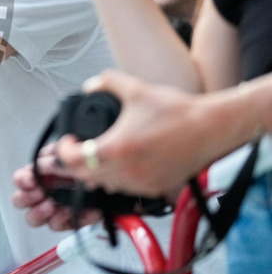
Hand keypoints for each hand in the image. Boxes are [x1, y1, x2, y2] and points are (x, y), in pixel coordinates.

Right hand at [12, 145, 100, 230]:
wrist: (116, 178)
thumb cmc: (91, 166)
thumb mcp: (72, 153)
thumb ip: (56, 152)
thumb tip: (46, 158)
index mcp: (41, 176)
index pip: (21, 180)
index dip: (22, 179)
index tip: (31, 178)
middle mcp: (44, 193)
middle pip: (20, 201)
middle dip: (25, 197)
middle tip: (37, 192)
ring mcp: (54, 209)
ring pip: (33, 218)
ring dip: (38, 212)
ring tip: (49, 206)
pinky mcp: (68, 221)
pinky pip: (56, 225)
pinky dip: (59, 219)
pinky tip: (65, 212)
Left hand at [54, 71, 213, 197]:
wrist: (211, 129)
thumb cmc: (178, 112)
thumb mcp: (136, 89)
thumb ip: (107, 82)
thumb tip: (90, 85)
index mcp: (117, 148)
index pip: (74, 159)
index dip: (63, 150)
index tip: (67, 141)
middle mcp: (127, 170)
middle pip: (84, 176)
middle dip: (73, 163)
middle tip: (75, 149)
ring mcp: (141, 182)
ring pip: (103, 186)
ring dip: (92, 173)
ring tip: (93, 156)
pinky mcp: (155, 188)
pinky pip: (124, 191)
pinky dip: (114, 180)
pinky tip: (117, 166)